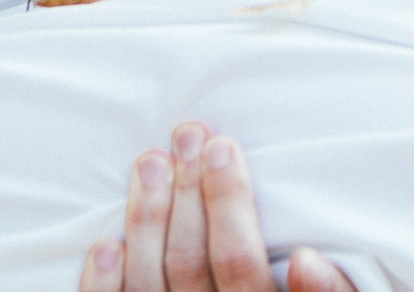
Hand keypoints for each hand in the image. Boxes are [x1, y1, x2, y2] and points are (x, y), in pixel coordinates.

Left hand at [78, 122, 355, 291]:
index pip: (238, 264)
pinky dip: (103, 286)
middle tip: (188, 136)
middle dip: (187, 192)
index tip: (222, 147)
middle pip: (188, 264)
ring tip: (149, 162)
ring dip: (144, 221)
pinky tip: (105, 244)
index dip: (228, 203)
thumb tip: (310, 260)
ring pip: (147, 285)